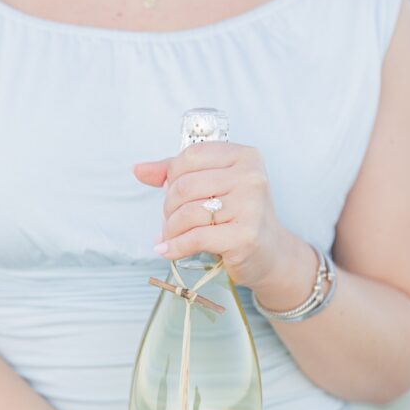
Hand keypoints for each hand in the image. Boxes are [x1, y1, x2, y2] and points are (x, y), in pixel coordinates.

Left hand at [134, 140, 290, 290]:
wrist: (271, 254)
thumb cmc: (238, 217)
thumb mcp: (213, 187)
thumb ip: (177, 174)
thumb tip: (139, 169)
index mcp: (244, 156)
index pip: (191, 156)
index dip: (172, 176)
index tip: (171, 193)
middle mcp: (251, 177)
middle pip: (185, 186)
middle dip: (168, 207)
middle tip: (170, 221)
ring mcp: (251, 207)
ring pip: (188, 213)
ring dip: (170, 229)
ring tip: (170, 237)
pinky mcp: (245, 236)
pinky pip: (195, 238)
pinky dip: (175, 247)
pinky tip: (168, 251)